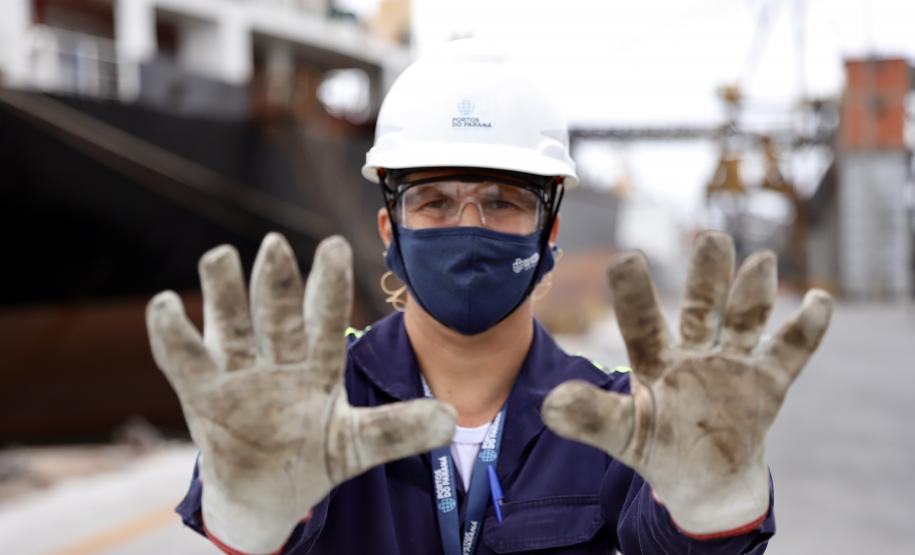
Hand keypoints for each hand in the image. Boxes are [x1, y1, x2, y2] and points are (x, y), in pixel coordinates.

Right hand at [146, 233, 455, 552]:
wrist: (268, 491)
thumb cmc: (316, 455)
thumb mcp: (359, 444)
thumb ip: (399, 430)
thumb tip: (453, 420)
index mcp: (318, 366)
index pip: (325, 320)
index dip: (329, 287)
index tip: (335, 246)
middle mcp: (277, 360)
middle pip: (275, 316)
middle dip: (275, 285)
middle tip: (275, 244)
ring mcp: (238, 374)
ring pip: (230, 326)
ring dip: (224, 294)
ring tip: (219, 255)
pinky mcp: (202, 394)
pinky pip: (185, 360)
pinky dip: (173, 334)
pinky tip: (167, 304)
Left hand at [542, 231, 831, 536]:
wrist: (703, 478)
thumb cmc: (657, 447)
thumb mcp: (622, 434)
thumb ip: (591, 418)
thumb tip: (549, 404)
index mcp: (654, 360)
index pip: (642, 321)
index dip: (635, 293)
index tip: (628, 260)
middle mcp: (693, 351)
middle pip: (700, 307)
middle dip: (707, 276)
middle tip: (711, 239)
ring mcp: (731, 363)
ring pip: (743, 319)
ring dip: (752, 293)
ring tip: (759, 261)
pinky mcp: (765, 381)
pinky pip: (789, 352)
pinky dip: (806, 329)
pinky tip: (818, 300)